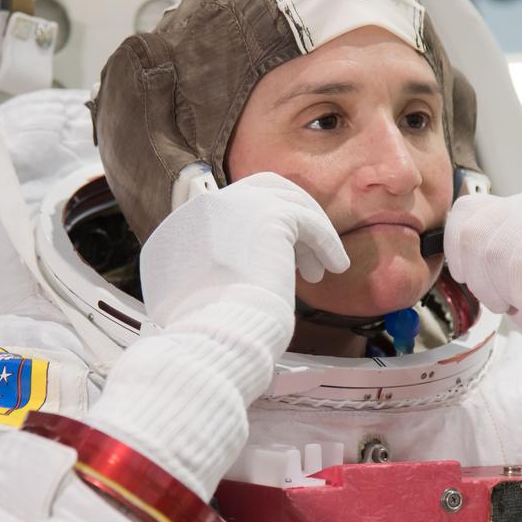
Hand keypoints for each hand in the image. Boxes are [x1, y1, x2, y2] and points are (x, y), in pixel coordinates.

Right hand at [139, 172, 349, 331]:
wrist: (211, 332)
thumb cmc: (204, 330)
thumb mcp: (185, 294)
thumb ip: (200, 271)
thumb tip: (225, 275)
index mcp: (183, 224)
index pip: (231, 210)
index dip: (258, 230)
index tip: (274, 258)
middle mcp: (207, 205)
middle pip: (260, 190)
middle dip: (286, 217)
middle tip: (300, 251)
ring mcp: (237, 204)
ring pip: (288, 202)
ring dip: (308, 233)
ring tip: (317, 270)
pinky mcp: (270, 214)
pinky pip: (309, 222)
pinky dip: (326, 242)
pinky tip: (337, 265)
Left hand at [444, 188, 521, 344]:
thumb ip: (499, 255)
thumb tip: (457, 252)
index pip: (474, 209)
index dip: (460, 249)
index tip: (475, 283)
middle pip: (474, 222)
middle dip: (476, 275)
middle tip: (503, 304)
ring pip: (492, 243)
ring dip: (499, 289)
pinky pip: (519, 258)